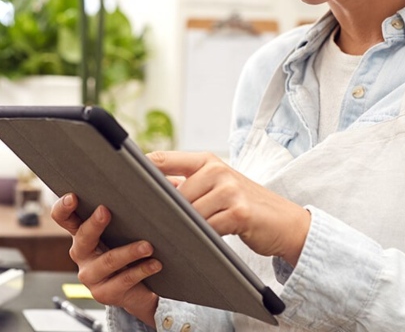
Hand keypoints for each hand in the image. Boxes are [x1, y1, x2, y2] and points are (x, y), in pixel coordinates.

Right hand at [51, 194, 160, 325]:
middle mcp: (82, 254)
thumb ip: (140, 203)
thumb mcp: (132, 225)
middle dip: (94, 224)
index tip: (73, 196)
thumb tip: (166, 179)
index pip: (64, 217)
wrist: (143, 288)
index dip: (64, 207)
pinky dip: (141, 270)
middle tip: (106, 211)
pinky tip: (155, 264)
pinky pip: (123, 281)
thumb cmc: (135, 247)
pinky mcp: (105, 293)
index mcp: (83, 232)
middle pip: (81, 238)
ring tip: (148, 246)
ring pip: (108, 261)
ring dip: (129, 252)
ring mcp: (91, 275)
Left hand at [147, 151, 310, 265]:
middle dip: (161, 212)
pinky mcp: (239, 211)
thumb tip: (148, 193)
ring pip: (188, 213)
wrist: (286, 222)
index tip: (118, 183)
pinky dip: (200, 238)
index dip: (139, 171)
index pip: (162, 160)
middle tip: (144, 225)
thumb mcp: (217, 187)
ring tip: (172, 238)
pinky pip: (207, 228)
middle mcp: (217, 170)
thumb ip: (189, 185)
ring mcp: (229, 189)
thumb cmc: (245, 206)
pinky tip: (197, 244)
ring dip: (181, 228)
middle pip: (172, 193)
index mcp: (207, 160)